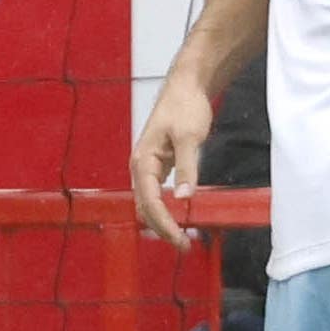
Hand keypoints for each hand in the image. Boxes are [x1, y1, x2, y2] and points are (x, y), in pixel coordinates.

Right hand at [129, 70, 215, 246]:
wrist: (187, 85)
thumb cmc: (185, 105)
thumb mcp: (189, 137)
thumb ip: (186, 168)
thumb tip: (184, 197)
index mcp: (142, 160)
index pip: (149, 202)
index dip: (164, 224)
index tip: (181, 239)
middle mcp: (140, 166)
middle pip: (145, 207)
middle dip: (162, 228)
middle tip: (185, 245)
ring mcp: (148, 166)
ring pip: (149, 203)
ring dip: (163, 221)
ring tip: (183, 236)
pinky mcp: (158, 164)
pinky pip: (156, 193)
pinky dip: (166, 208)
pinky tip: (179, 216)